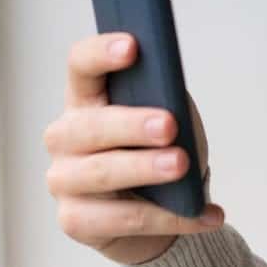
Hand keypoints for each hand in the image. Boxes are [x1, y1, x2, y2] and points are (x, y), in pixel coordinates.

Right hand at [43, 31, 222, 264]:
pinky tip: (203, 213)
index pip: (82, 66)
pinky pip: (122, 219)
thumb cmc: (160, 152)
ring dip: (146, 168)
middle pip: (91, 125)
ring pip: (102, 172)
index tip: (133, 46)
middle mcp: (65, 137)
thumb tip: (174, 100)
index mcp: (86, 99)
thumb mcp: (170, 119)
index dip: (102, 54)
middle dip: (131, 124)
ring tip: (182, 165)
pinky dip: (169, 217)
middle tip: (169, 125)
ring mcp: (63, 180)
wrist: (160, 215)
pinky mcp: (75, 220)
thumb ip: (167, 102)